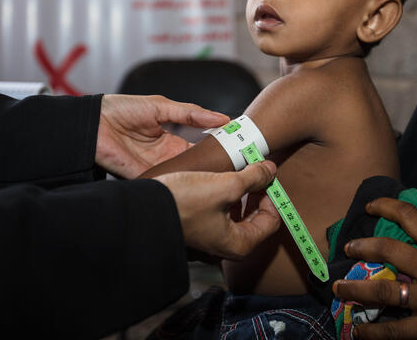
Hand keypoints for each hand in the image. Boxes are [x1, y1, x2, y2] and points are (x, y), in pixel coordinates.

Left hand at [95, 94, 228, 177]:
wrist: (93, 122)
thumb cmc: (123, 108)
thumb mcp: (162, 107)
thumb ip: (191, 114)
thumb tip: (221, 118)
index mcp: (172, 140)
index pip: (200, 149)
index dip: (217, 151)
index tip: (237, 153)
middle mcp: (167, 156)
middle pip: (195, 167)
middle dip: (212, 170)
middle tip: (234, 172)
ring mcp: (156, 169)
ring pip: (183, 178)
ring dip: (198, 179)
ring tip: (220, 181)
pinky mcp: (143, 178)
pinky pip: (164, 184)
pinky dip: (178, 185)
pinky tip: (195, 186)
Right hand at [155, 161, 280, 259]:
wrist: (144, 209)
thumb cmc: (184, 202)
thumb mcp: (225, 185)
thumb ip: (253, 177)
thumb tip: (270, 170)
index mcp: (240, 244)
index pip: (272, 220)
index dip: (272, 194)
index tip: (265, 174)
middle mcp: (228, 245)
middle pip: (258, 217)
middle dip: (258, 193)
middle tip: (254, 170)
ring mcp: (214, 237)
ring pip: (241, 213)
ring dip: (243, 192)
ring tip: (237, 172)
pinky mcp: (202, 227)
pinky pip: (225, 211)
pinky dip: (228, 195)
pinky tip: (220, 180)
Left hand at [332, 198, 416, 339]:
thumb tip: (403, 224)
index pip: (412, 217)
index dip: (387, 207)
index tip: (368, 206)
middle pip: (390, 250)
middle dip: (363, 247)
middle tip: (348, 248)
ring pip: (384, 290)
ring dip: (356, 288)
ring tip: (339, 287)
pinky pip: (395, 330)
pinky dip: (372, 331)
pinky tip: (357, 331)